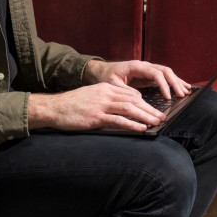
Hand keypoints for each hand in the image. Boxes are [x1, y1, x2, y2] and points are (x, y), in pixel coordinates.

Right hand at [27, 83, 166, 131]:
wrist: (53, 108)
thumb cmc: (71, 105)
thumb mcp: (91, 96)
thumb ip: (107, 100)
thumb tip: (123, 108)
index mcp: (106, 88)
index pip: (131, 93)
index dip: (145, 102)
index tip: (154, 110)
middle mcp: (106, 94)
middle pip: (134, 100)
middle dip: (150, 109)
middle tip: (162, 117)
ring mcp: (101, 105)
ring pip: (129, 109)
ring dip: (146, 116)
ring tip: (157, 123)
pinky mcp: (96, 117)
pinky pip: (118, 120)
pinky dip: (132, 124)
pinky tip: (141, 128)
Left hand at [84, 59, 190, 99]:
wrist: (102, 70)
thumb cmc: (106, 77)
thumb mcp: (112, 84)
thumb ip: (125, 91)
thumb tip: (138, 98)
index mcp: (136, 66)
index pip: (155, 73)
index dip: (163, 85)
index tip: (168, 97)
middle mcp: (144, 65)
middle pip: (165, 71)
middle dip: (175, 82)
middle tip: (182, 95)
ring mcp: (148, 69)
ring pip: (167, 72)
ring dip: (177, 81)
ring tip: (186, 91)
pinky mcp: (149, 74)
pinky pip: (164, 76)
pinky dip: (173, 81)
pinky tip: (182, 87)